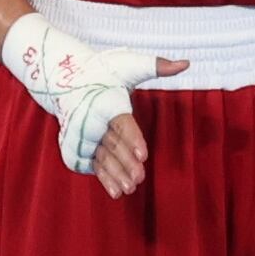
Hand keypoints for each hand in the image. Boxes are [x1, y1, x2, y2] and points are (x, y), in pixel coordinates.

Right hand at [1, 11, 187, 192]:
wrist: (68, 79)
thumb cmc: (104, 71)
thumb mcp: (130, 64)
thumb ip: (158, 66)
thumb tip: (186, 63)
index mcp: (106, 102)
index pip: (122, 123)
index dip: (133, 139)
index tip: (144, 155)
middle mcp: (92, 121)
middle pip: (112, 145)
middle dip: (125, 163)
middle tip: (140, 178)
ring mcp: (84, 135)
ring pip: (101, 158)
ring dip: (115, 175)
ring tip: (130, 190)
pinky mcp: (79, 145)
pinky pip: (92, 164)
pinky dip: (103, 178)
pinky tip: (116, 192)